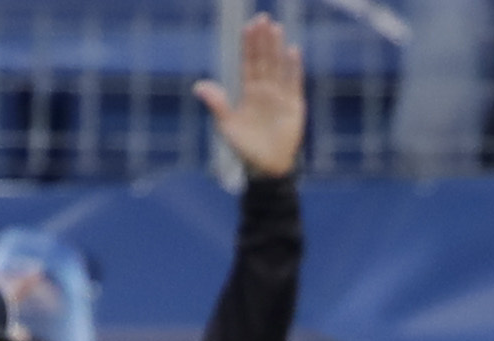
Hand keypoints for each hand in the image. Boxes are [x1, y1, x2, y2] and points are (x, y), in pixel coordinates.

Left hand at [194, 15, 305, 178]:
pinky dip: (294, 67)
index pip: (248, 63)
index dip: (248, 45)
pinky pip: (294, 82)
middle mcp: (265, 90)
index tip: (249, 26)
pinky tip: (293, 51)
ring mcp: (280, 96)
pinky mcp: (295, 105)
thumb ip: (216, 104)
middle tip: (263, 18)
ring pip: (278, 66)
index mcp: (248, 93)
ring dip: (277, 48)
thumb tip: (198, 85)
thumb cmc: (244, 149)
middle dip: (263, 40)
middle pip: (264, 59)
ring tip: (276, 28)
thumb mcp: (226, 126)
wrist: (266, 168)